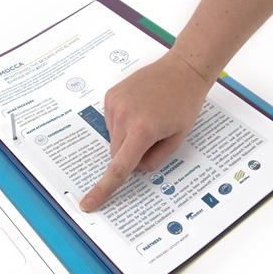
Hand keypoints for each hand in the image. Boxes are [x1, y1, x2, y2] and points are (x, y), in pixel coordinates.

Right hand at [79, 48, 212, 211]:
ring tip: (147, 118)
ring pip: (113, 139)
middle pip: (116, 154)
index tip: (88, 203)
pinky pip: (111, 123)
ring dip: (127, 137)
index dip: (103, 189)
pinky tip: (138, 110)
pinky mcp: (110, 96)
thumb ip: (154, 160)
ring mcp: (114, 104)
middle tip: (152, 137)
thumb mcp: (177, 139)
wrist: (181, 70)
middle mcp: (124, 116)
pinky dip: (122, 124)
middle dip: (130, 154)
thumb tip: (134, 167)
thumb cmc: (184, 105)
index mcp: (143, 130)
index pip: (119, 167)